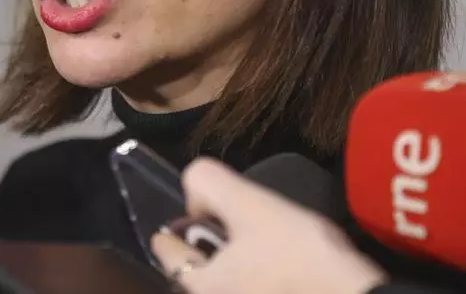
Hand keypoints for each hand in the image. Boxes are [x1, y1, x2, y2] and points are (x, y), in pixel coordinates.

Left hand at [150, 157, 386, 293]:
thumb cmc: (299, 258)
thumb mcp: (251, 204)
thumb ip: (209, 183)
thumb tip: (195, 197)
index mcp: (199, 285)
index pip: (166, 250)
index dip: (181, 223)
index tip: (203, 214)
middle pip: (198, 269)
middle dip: (211, 245)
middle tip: (242, 225)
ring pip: (230, 282)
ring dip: (241, 263)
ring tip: (270, 242)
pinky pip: (256, 288)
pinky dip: (263, 278)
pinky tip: (289, 266)